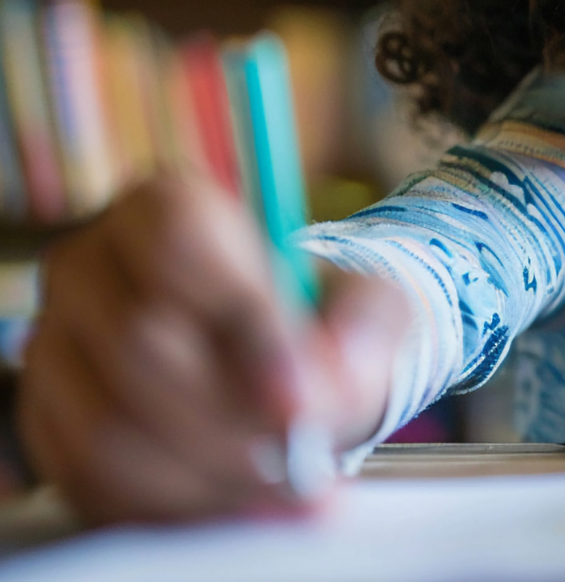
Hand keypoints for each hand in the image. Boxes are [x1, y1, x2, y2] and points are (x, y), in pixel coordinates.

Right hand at [18, 177, 409, 523]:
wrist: (275, 371)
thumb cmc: (317, 325)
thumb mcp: (368, 305)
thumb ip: (367, 325)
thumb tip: (339, 370)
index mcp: (162, 209)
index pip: (179, 246)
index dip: (245, 330)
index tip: (302, 402)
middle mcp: (89, 267)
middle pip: (136, 345)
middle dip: (230, 421)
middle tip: (299, 460)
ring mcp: (54, 347)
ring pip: (107, 428)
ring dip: (206, 476)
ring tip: (279, 489)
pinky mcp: (47, 422)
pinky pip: (90, 481)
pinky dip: (173, 506)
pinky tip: (238, 502)